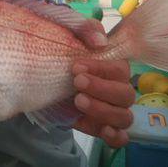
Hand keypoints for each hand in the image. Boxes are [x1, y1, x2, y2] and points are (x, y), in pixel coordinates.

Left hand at [72, 19, 134, 147]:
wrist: (42, 72)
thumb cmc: (63, 50)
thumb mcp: (69, 31)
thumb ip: (85, 29)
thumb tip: (100, 41)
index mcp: (114, 67)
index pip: (120, 69)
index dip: (101, 69)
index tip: (77, 67)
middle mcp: (118, 89)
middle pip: (125, 94)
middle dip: (101, 89)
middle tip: (76, 83)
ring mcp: (112, 110)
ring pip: (123, 116)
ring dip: (103, 110)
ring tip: (78, 101)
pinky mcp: (100, 127)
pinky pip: (120, 138)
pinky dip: (115, 137)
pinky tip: (103, 130)